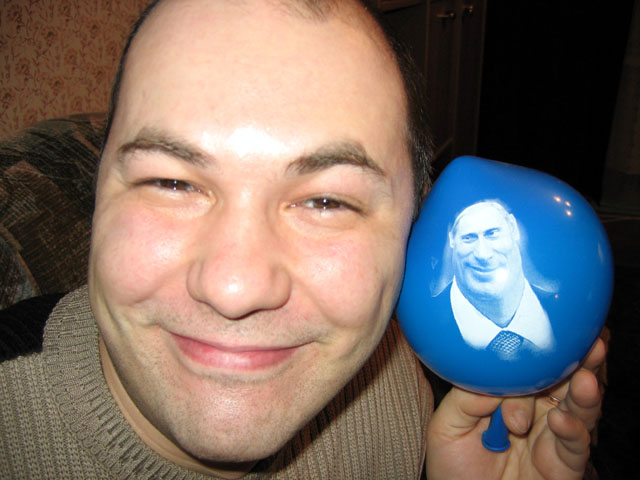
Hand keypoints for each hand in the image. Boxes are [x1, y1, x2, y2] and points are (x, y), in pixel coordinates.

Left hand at [425, 338, 604, 479]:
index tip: (545, 329)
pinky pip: (576, 444)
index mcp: (511, 395)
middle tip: (588, 343)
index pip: (529, 366)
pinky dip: (572, 429)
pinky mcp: (565, 463)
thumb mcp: (447, 427)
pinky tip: (560, 419)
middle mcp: (537, 410)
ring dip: (584, 392)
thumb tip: (494, 377)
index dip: (538, 350)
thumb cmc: (454, 467)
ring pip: (577, 407)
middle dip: (577, 359)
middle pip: (562, 379)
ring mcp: (552, 435)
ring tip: (586, 377)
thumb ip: (466, 399)